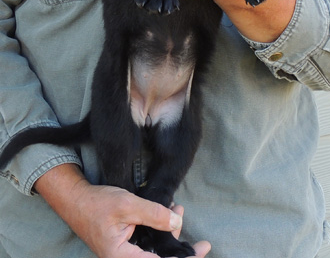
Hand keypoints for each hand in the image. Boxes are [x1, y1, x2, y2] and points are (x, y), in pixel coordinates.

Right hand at [35, 164, 209, 257]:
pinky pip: (148, 242)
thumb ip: (153, 214)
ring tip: (180, 213)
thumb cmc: (97, 204)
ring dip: (170, 235)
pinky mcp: (127, 244)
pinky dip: (159, 228)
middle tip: (204, 245)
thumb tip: (177, 223)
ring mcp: (126, 253)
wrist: (75, 200)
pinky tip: (169, 213)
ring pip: (155, 250)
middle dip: (181, 251)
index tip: (200, 251)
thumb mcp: (127, 205)